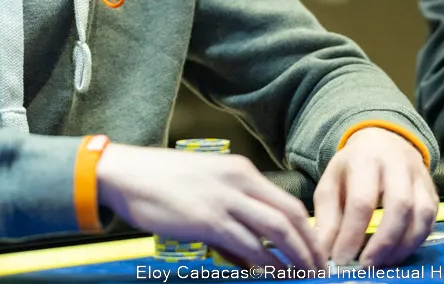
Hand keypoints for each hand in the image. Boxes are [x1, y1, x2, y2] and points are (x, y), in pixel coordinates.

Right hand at [97, 143, 325, 270]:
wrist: (126, 174)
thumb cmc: (160, 180)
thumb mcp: (206, 182)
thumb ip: (232, 207)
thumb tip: (252, 248)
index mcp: (240, 170)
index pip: (288, 202)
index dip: (308, 231)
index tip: (314, 252)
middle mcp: (239, 181)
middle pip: (291, 218)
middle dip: (309, 248)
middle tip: (318, 271)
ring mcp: (225, 200)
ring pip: (277, 232)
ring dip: (294, 259)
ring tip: (302, 278)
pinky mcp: (209, 220)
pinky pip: (249, 246)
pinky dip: (266, 264)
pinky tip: (271, 276)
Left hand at [313, 127, 437, 266]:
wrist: (383, 142)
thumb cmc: (352, 167)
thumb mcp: (331, 183)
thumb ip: (327, 216)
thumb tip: (324, 250)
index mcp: (365, 160)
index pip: (362, 201)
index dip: (352, 234)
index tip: (340, 258)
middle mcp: (398, 166)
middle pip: (399, 207)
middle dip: (382, 242)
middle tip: (365, 265)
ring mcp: (420, 179)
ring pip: (421, 215)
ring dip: (402, 246)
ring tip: (381, 263)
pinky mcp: (433, 193)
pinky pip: (430, 222)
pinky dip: (415, 243)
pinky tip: (397, 254)